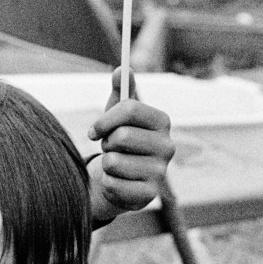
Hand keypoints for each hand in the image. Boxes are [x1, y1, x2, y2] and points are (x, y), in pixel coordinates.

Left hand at [87, 68, 173, 223]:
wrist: (121, 178)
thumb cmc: (120, 140)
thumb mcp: (118, 114)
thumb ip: (120, 90)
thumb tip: (122, 68)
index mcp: (163, 121)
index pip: (130, 108)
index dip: (105, 119)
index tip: (94, 130)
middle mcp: (168, 146)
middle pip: (122, 135)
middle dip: (106, 143)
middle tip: (110, 149)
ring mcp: (161, 172)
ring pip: (114, 161)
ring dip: (106, 164)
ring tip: (115, 165)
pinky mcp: (149, 195)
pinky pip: (113, 184)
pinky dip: (108, 183)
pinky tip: (117, 182)